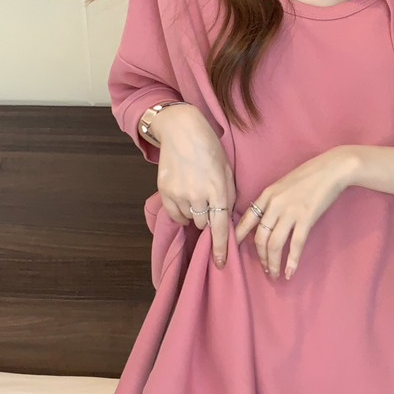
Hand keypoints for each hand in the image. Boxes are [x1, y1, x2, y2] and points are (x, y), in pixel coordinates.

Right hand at [148, 104, 235, 268]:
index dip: (221, 247)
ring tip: (196, 194)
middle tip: (208, 203)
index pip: (220, 226)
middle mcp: (198, 194)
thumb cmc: (210, 149)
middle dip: (208, 219)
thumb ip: (229, 196)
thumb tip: (226, 220)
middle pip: (204, 224)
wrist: (182, 130)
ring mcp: (179, 193)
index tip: (220, 264)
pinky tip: (185, 197)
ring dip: (195, 214)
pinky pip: (175, 215)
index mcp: (218, 188)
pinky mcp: (165, 191)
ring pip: (189, 220)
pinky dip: (181, 212)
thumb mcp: (227, 170)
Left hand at [234, 147, 356, 280]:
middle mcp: (274, 205)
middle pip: (260, 237)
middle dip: (261, 257)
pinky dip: (292, 261)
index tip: (234, 250)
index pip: (246, 220)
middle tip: (265, 269)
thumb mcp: (283, 184)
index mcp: (267, 195)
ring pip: (274, 244)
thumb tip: (266, 220)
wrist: (332, 168)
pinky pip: (296, 244)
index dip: (238, 238)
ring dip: (273, 263)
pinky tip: (289, 272)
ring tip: (275, 275)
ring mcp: (290, 212)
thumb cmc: (310, 175)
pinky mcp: (306, 218)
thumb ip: (272, 201)